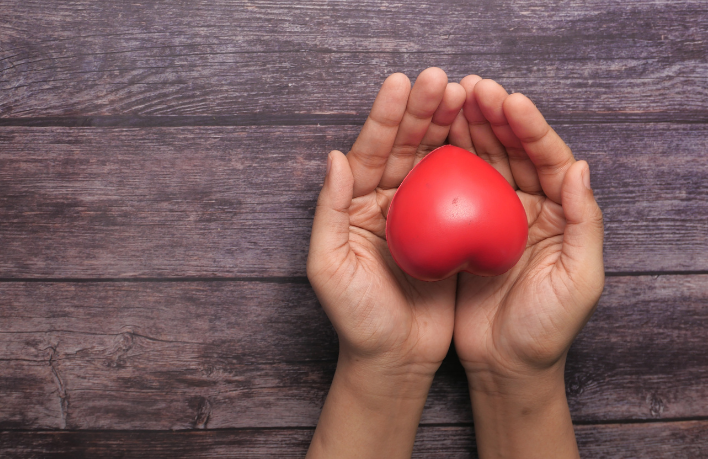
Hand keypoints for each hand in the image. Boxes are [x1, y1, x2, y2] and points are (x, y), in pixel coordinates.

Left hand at [306, 68, 464, 458]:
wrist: (394, 358)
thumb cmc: (356, 318)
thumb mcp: (329, 267)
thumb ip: (328, 211)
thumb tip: (335, 157)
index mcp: (354, 204)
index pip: (370, 151)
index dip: (385, 117)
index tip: (403, 83)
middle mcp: (385, 202)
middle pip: (404, 147)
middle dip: (421, 110)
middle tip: (442, 79)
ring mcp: (420, 215)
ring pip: (435, 161)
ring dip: (449, 127)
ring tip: (468, 94)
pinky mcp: (449, 233)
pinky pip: (463, 191)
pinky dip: (474, 163)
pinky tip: (487, 137)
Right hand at [450, 76, 604, 457]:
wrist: (505, 366)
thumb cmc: (546, 329)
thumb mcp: (578, 281)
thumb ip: (585, 223)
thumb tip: (580, 166)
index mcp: (560, 213)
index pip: (547, 159)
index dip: (529, 127)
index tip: (507, 100)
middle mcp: (527, 207)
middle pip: (511, 151)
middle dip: (493, 116)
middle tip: (471, 87)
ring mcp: (492, 218)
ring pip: (480, 163)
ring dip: (466, 130)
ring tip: (447, 100)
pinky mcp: (461, 232)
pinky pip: (452, 190)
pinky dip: (442, 163)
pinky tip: (427, 142)